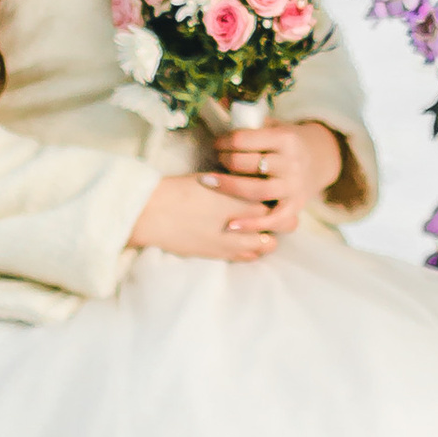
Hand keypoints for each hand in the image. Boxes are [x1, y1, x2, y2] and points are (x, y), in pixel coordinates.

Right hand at [129, 170, 286, 262]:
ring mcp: (234, 241)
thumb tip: (252, 184)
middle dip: (282, 219)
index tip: (276, 194)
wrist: (155, 213)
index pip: (278, 200)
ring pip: (268, 244)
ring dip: (268, 237)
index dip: (279, 197)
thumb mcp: (214, 179)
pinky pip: (248, 256)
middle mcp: (244, 221)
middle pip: (282, 224)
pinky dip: (252, 250)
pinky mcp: (221, 254)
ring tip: (261, 229)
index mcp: (243, 197)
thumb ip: (238, 185)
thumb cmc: (181, 190)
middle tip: (274, 212)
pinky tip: (247, 243)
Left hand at [211, 118, 344, 241]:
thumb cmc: (287, 142)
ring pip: (255, 190)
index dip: (225, 141)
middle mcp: (292, 163)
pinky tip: (230, 225)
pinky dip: (252, 224)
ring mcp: (294, 186)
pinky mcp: (295, 207)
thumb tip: (219, 100)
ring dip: (228, 186)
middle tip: (215, 159)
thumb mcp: (274, 125)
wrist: (320, 160)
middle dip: (225, 161)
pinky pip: (272, 219)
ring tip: (209, 181)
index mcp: (286, 138)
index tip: (216, 143)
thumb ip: (249, 118)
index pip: (246, 139)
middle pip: (248, 164)